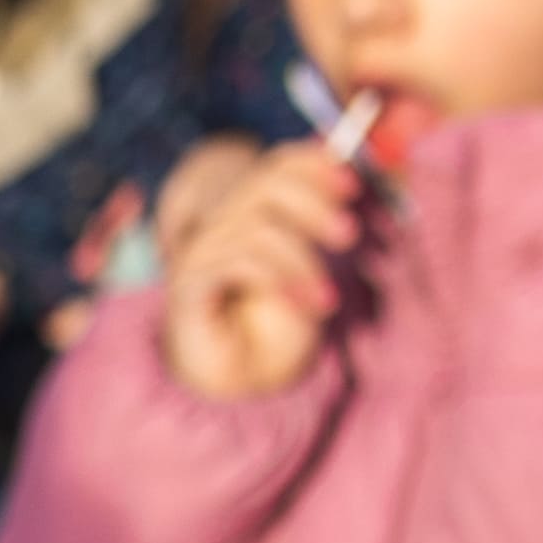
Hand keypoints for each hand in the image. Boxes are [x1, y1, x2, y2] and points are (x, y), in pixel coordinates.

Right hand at [158, 138, 364, 400]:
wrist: (243, 383)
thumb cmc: (278, 329)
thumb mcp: (312, 268)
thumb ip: (319, 220)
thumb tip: (339, 159)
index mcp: (252, 217)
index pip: (277, 165)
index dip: (313, 164)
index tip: (352, 185)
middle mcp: (222, 228)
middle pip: (265, 184)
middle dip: (314, 205)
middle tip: (348, 238)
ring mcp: (200, 255)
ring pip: (257, 227)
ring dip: (302, 261)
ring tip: (326, 300)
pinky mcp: (189, 286)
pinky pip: (236, 261)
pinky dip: (279, 279)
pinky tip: (304, 301)